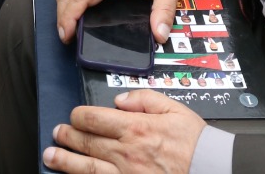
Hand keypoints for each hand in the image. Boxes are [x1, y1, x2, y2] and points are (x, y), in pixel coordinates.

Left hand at [45, 91, 204, 173]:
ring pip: (87, 168)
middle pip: (86, 142)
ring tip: (51, 157)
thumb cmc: (196, 144)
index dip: (78, 116)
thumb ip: (145, 99)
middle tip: (57, 133)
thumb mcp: (174, 109)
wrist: (212, 170)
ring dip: (66, 162)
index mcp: (136, 127)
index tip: (74, 116)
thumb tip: (120, 100)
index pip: (94, 118)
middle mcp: (127, 152)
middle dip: (67, 137)